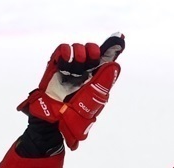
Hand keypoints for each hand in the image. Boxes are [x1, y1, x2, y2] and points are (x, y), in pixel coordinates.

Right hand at [17, 33, 124, 149]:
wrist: (54, 121)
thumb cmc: (75, 115)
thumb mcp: (94, 99)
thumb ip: (103, 81)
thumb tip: (114, 64)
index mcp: (96, 81)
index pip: (105, 61)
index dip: (112, 50)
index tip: (118, 40)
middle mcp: (84, 73)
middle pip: (92, 51)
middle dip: (94, 50)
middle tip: (93, 57)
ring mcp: (70, 70)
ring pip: (78, 49)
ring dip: (80, 50)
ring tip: (79, 62)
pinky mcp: (56, 67)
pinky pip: (62, 51)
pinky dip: (66, 50)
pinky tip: (68, 57)